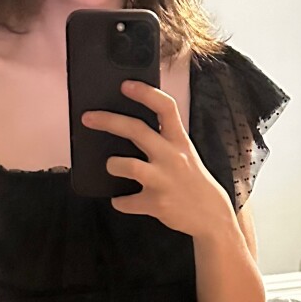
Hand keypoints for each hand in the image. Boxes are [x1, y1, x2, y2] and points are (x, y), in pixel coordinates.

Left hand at [81, 81, 234, 240]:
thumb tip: (130, 127)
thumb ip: (164, 140)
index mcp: (179, 141)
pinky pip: (126, 201)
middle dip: (108, 121)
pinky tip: (121, 199)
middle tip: (88, 118)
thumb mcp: (185, 154)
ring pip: (127, 165)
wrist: (212, 216)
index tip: (125, 85)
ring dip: (113, 165)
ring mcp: (164, 181)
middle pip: (136, 130)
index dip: (145, 93)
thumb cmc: (193, 181)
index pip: (165, 108)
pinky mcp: (156, 203)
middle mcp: (172, 157)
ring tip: (111, 166)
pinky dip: (120, 201)